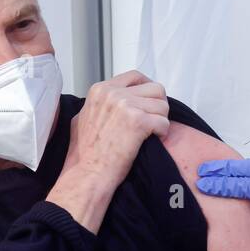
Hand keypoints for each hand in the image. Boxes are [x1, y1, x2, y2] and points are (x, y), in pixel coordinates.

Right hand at [63, 70, 168, 189]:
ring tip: (150, 133)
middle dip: (158, 106)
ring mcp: (126, 106)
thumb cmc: (86, 153)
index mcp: (100, 90)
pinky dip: (162, 133)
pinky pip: (165, 122)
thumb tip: (114, 99)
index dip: (147, 88)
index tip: (149, 102)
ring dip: (161, 120)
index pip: (135, 76)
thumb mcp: (84, 117)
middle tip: (153, 121)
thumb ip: (100, 104)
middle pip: (155, 88)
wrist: (88, 173)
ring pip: (163, 105)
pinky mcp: (138, 122)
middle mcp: (113, 93)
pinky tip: (152, 141)